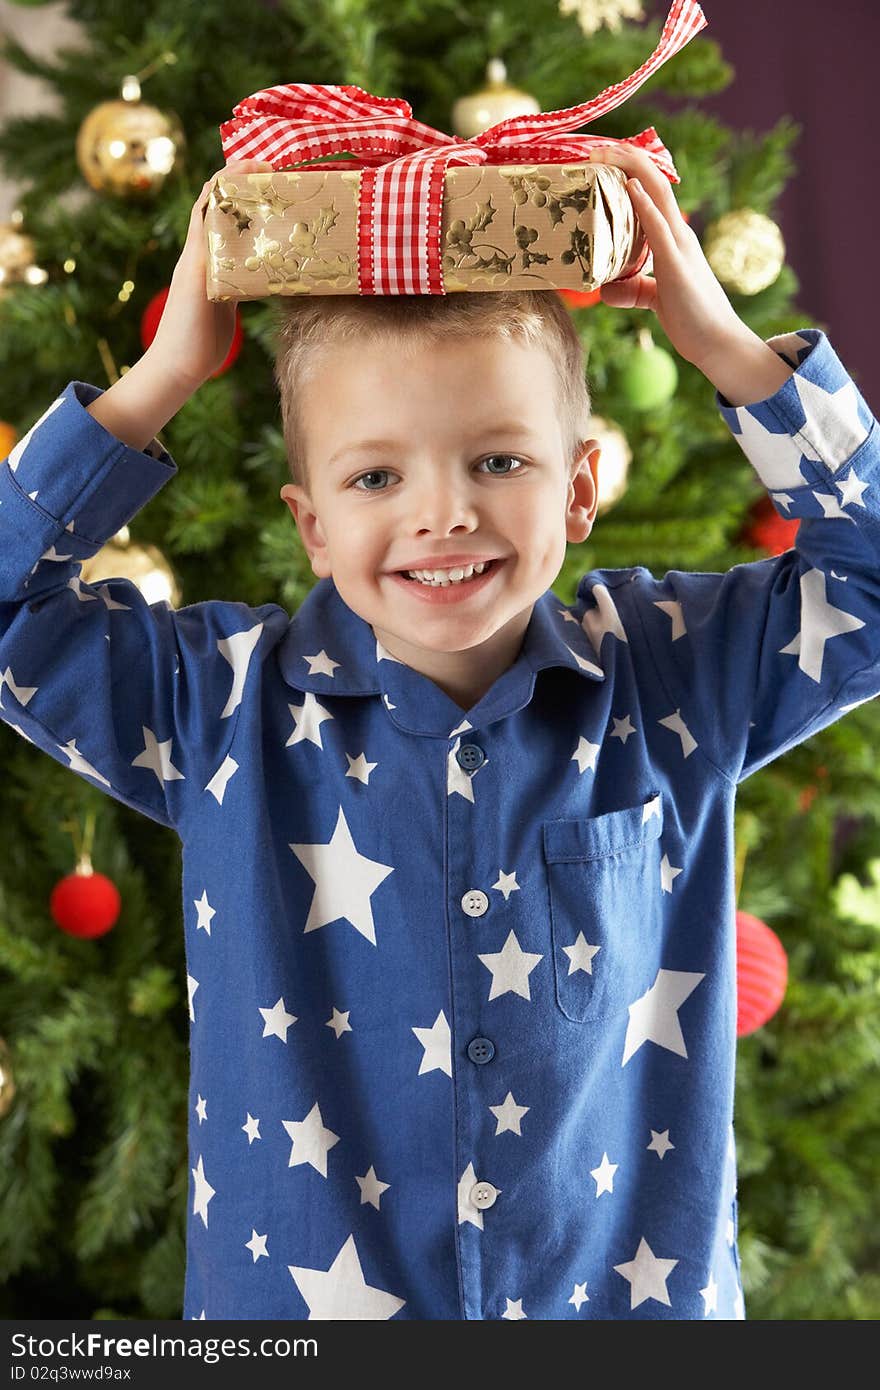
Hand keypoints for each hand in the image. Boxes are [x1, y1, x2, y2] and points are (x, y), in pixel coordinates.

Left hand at [144, 159, 273, 391]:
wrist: (179, 366)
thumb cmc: (184, 328)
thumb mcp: (196, 284)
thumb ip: (206, 251)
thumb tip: (218, 216)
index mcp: (197, 247)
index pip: (212, 195)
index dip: (234, 174)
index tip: (264, 166)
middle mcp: (206, 254)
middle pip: (228, 209)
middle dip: (252, 190)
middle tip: (285, 183)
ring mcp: (218, 274)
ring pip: (239, 234)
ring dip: (260, 218)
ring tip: (289, 210)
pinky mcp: (229, 293)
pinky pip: (247, 263)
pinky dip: (263, 250)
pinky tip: (283, 253)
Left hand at [588, 143, 753, 375]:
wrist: (718, 344)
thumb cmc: (692, 321)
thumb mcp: (656, 300)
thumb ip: (634, 290)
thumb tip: (606, 290)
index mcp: (674, 237)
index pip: (652, 190)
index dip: (629, 168)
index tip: (600, 157)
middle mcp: (678, 233)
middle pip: (653, 180)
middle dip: (623, 157)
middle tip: (592, 146)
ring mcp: (680, 246)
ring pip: (656, 193)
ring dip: (630, 168)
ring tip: (603, 151)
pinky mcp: (676, 266)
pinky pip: (659, 228)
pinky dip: (643, 204)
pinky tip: (628, 186)